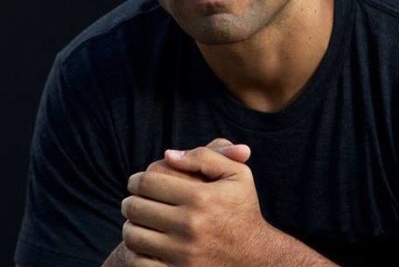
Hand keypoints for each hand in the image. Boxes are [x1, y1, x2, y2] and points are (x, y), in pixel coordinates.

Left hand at [121, 143, 271, 265]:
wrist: (255, 257)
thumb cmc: (242, 209)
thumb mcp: (236, 174)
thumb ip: (204, 156)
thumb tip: (168, 155)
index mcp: (200, 197)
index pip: (148, 182)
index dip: (136, 179)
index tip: (136, 181)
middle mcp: (189, 225)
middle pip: (136, 207)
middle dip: (130, 200)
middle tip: (132, 199)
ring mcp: (182, 253)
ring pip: (133, 235)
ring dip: (130, 224)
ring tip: (137, 220)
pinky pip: (139, 262)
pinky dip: (135, 251)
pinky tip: (144, 242)